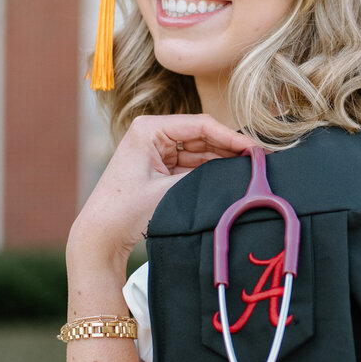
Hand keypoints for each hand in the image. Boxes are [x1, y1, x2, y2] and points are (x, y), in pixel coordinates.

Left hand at [67, 114, 253, 278]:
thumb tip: (239, 170)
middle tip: (260, 162)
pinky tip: (230, 180)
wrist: (100, 236)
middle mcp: (152, 134)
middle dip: (230, 150)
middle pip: (203, 136)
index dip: (232, 137)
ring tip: (249, 172)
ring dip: (222, 162)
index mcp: (149, 128)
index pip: (201, 125)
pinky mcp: (160, 167)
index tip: (256, 150)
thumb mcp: (168, 191)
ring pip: (201, 151)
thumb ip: (204, 177)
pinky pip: (192, 165)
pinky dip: (210, 172)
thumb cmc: (125, 211)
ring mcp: (157, 150)